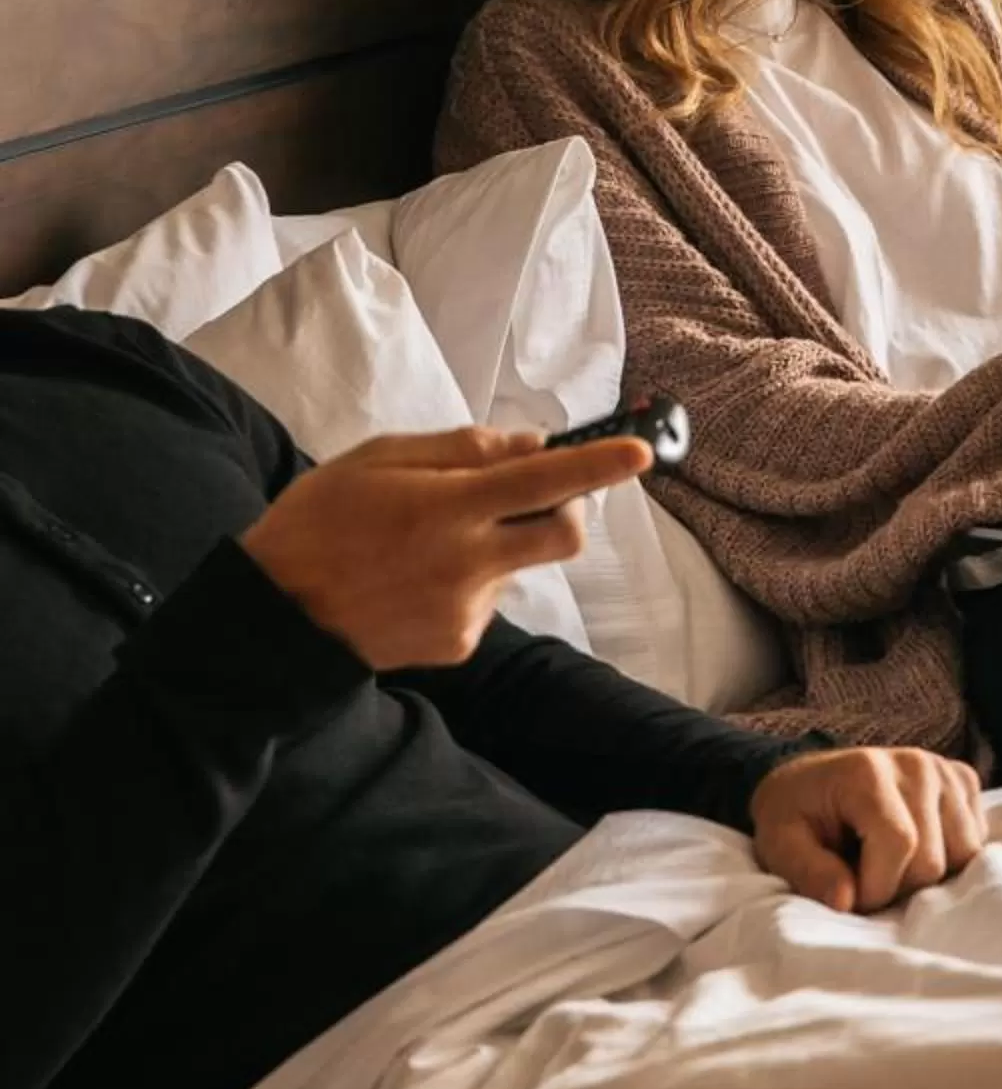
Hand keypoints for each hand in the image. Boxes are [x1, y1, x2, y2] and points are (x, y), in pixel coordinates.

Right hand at [240, 427, 651, 671]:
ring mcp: (466, 610)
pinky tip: (416, 580)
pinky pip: (489, 599)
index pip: (543, 482)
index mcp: (446, 509)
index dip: (598, 466)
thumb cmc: (319, 521)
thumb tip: (529, 445)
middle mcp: (467, 563)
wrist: (274, 618)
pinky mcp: (459, 643)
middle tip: (525, 495)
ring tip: (425, 545)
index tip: (641, 451)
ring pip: (520, 565)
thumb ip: (460, 448)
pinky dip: (469, 581)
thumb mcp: (377, 459)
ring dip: (497, 546)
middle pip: (564, 537)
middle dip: (566, 510)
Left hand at [749, 746, 986, 913]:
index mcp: (868, 771)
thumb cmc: (794, 817)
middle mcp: (915, 763)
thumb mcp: (779, 844)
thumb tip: (846, 902)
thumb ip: (809, 872)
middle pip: (932, 858)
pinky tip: (917, 848)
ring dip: (927, 878)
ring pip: (964, 855)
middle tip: (865, 879)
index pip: (900, 843)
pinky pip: (976, 841)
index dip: (878, 888)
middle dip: (898, 888)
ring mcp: (945, 770)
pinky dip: (949, 859)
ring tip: (889, 865)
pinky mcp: (963, 781)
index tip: (850, 897)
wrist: (813, 783)